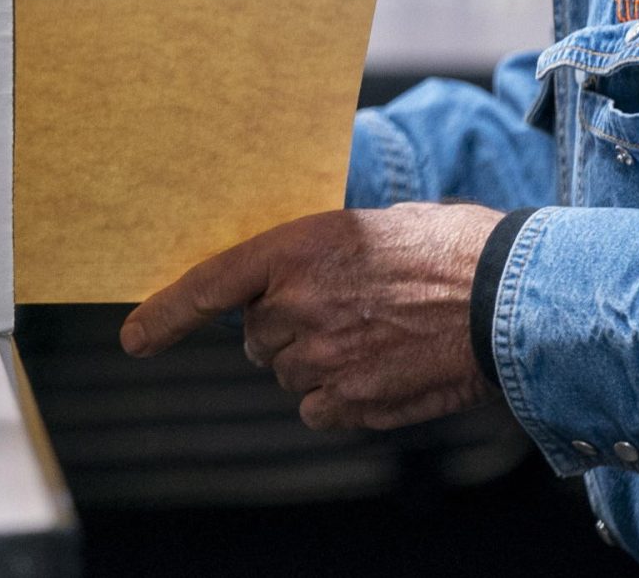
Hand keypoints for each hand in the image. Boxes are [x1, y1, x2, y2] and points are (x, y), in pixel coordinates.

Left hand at [121, 202, 502, 430]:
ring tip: (373, 334)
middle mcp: (299, 304)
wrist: (504, 295)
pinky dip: (339, 398)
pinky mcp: (352, 400)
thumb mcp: (360, 230)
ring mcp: (324, 357)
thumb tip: (275, 291)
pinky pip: (317, 409)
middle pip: (256, 337)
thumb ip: (306, 260)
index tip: (134, 338)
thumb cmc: (440, 249)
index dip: (165, 314)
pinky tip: (379, 369)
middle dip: (286, 327)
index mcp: (296, 249)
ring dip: (316, 361)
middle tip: (342, 307)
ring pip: (287, 374)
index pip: (211, 284)